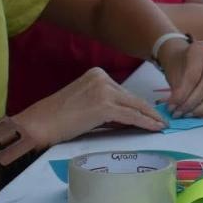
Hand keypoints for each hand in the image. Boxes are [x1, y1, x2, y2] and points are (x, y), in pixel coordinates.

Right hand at [13, 67, 165, 148]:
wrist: (40, 124)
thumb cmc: (58, 119)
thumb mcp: (85, 104)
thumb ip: (106, 106)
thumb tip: (129, 118)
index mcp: (97, 74)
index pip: (124, 92)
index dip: (139, 105)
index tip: (152, 113)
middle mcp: (102, 78)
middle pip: (132, 97)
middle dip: (148, 111)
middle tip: (162, 120)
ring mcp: (104, 90)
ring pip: (135, 106)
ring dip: (150, 118)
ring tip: (162, 125)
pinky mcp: (105, 106)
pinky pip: (131, 116)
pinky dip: (145, 123)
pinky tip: (155, 128)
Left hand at [159, 38, 202, 116]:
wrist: (184, 57)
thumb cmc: (177, 64)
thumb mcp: (172, 72)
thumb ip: (177, 89)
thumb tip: (176, 108)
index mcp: (200, 49)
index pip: (193, 76)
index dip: (182, 94)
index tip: (171, 107)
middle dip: (192, 103)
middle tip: (178, 113)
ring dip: (201, 108)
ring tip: (187, 114)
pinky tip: (195, 112)